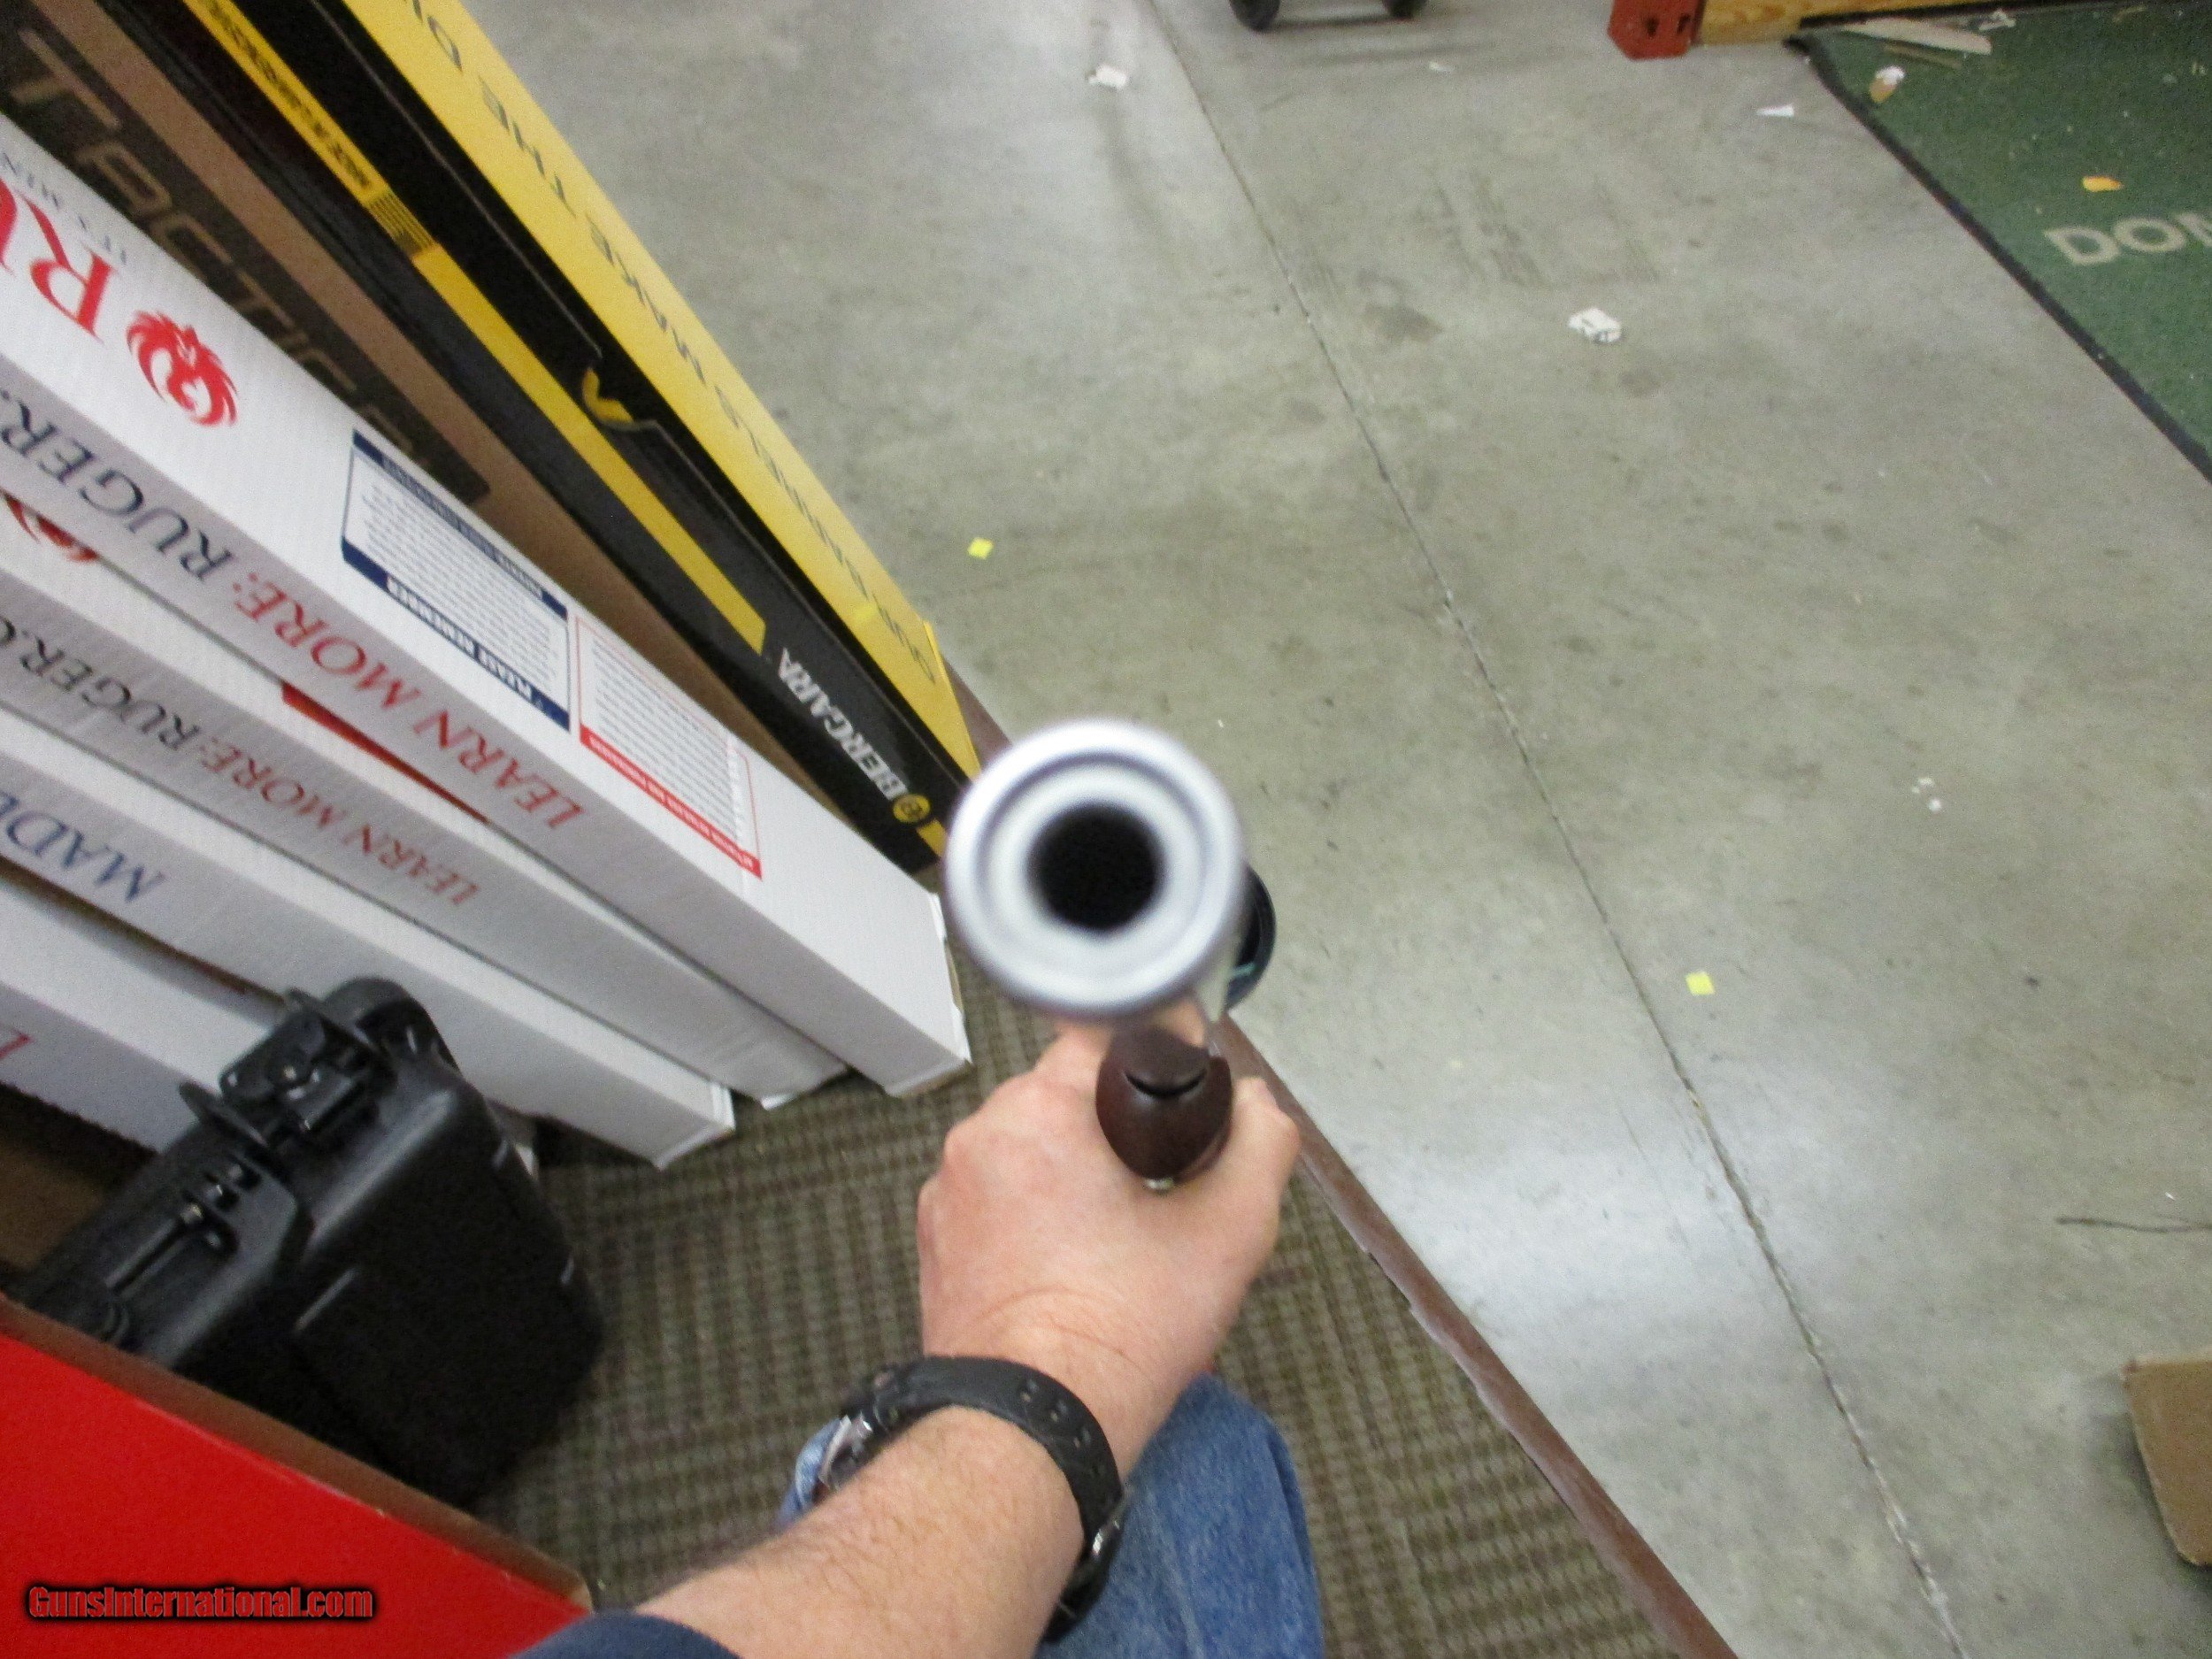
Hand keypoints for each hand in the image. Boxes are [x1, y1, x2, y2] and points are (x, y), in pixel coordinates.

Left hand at [916, 1028, 1300, 1473]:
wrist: (1032, 1429)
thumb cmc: (1122, 1329)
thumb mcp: (1231, 1231)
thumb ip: (1261, 1144)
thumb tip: (1258, 1105)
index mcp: (1039, 1109)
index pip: (1105, 1037)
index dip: (1161, 1062)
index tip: (1191, 1107)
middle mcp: (980, 1135)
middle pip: (1068, 1097)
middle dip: (1120, 1131)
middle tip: (1167, 1188)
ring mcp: (948, 1191)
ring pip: (1033, 1150)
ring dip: (1077, 1175)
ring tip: (1123, 1239)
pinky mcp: (936, 1243)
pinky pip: (1000, 1201)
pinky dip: (1038, 1218)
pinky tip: (1077, 1268)